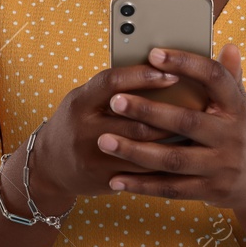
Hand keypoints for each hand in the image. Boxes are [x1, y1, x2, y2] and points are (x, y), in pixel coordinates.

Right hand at [26, 65, 186, 210]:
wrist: (49, 166)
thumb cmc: (77, 122)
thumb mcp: (85, 99)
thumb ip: (113, 87)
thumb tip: (157, 67)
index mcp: (80, 101)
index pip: (112, 82)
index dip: (143, 76)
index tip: (171, 73)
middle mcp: (83, 128)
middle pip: (134, 118)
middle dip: (168, 113)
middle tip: (196, 106)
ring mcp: (93, 156)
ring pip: (142, 146)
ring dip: (170, 138)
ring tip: (195, 129)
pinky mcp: (103, 179)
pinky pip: (141, 171)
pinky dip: (164, 162)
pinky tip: (181, 153)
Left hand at [94, 44, 245, 211]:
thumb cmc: (234, 130)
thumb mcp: (238, 102)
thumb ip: (229, 76)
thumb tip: (229, 46)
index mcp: (237, 106)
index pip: (214, 78)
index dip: (185, 64)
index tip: (153, 54)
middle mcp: (231, 136)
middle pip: (187, 121)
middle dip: (148, 111)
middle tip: (115, 101)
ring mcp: (221, 166)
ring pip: (173, 159)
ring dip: (136, 151)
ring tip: (104, 141)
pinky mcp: (209, 191)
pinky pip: (170, 189)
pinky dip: (141, 185)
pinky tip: (115, 179)